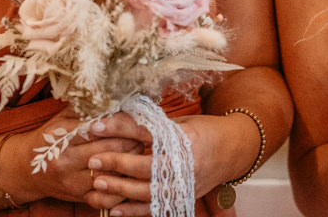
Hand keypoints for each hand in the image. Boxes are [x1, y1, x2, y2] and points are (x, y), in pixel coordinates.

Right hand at [0, 108, 142, 209]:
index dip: (124, 122)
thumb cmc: (50, 138)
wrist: (25, 170)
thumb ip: (89, 107)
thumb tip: (120, 96)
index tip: (138, 117)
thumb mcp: (63, 117)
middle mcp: (65, 160)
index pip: (101, 127)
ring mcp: (71, 182)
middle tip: (144, 134)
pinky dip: (122, 187)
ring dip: (130, 161)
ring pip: (112, 172)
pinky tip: (129, 175)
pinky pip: (106, 197)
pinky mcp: (78, 198)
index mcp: (61, 135)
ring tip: (140, 150)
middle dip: (133, 140)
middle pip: (110, 149)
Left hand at [84, 110, 241, 214]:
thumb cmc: (205, 131)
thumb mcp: (180, 122)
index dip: (120, 128)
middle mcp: (187, 163)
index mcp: (186, 137)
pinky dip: (134, 211)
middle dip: (116, 163)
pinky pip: (155, 209)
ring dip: (120, 189)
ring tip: (98, 183)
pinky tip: (115, 210)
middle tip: (93, 160)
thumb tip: (115, 121)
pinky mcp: (184, 198)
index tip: (96, 126)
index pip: (147, 132)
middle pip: (146, 166)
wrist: (234, 150)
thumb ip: (151, 125)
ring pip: (148, 191)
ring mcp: (186, 184)